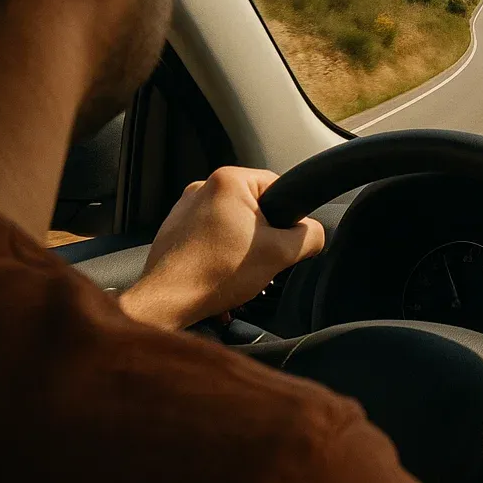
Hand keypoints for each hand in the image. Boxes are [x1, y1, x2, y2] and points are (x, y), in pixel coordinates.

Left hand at [118, 167, 324, 330]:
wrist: (168, 302)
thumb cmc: (217, 273)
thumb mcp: (281, 253)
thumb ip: (310, 236)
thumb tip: (314, 234)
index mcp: (228, 180)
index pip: (278, 186)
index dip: (288, 217)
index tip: (282, 241)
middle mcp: (202, 186)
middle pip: (254, 207)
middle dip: (262, 235)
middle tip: (260, 260)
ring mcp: (183, 208)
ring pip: (232, 223)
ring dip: (241, 246)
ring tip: (237, 271)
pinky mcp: (173, 229)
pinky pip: (210, 236)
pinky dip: (219, 253)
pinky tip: (219, 275)